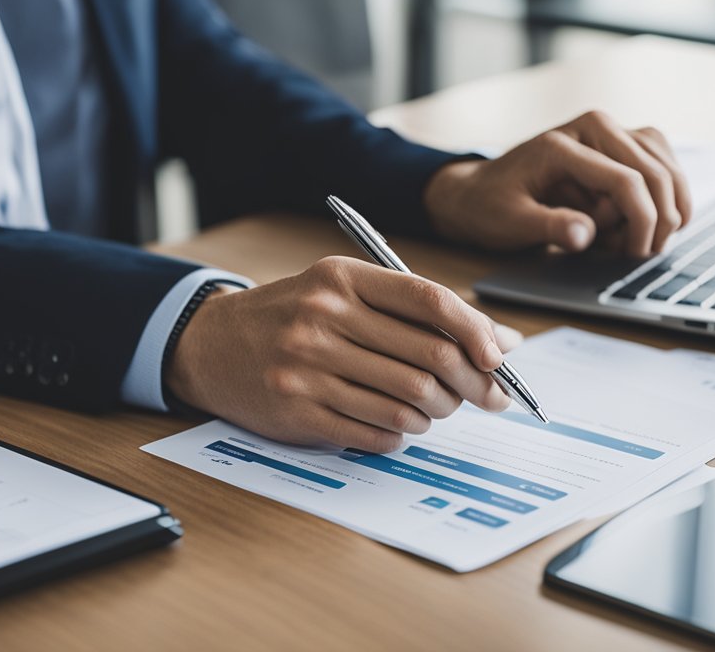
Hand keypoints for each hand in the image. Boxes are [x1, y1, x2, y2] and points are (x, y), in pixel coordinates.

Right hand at [166, 257, 522, 452]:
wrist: (212, 345)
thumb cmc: (292, 316)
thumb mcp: (344, 293)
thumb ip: (417, 311)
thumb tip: (502, 342)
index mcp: (342, 278)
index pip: (428, 300)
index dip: (475, 331)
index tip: (498, 357)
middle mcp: (323, 318)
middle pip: (428, 356)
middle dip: (470, 383)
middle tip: (486, 396)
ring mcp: (308, 367)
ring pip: (407, 401)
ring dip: (436, 413)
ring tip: (435, 410)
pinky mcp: (298, 411)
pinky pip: (374, 432)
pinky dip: (401, 435)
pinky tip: (399, 426)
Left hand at [424, 111, 692, 257]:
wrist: (478, 192)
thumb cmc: (491, 207)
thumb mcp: (511, 223)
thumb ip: (549, 227)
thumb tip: (585, 235)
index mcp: (562, 144)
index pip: (625, 180)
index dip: (642, 221)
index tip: (637, 254)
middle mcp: (593, 126)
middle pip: (655, 171)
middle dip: (658, 218)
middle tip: (640, 253)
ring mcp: (609, 132)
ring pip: (665, 166)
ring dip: (664, 207)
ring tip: (635, 239)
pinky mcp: (620, 144)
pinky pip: (661, 166)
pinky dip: (662, 197)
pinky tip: (643, 223)